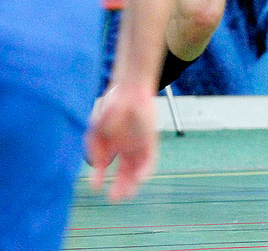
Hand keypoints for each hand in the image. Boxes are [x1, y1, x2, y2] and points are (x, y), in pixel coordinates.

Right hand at [85, 83, 157, 201]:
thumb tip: (99, 166)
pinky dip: (145, 170)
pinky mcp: (150, 140)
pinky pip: (150, 159)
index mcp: (111, 145)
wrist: (129, 90)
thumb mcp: (96, 130)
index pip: (106, 167)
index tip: (94, 187)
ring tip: (127, 193)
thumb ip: (96, 148)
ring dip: (132, 182)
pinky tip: (139, 178)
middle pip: (125, 172)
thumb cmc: (110, 107)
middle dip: (120, 186)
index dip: (100, 177)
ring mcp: (138, 144)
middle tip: (114, 198)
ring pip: (137, 169)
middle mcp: (126, 148)